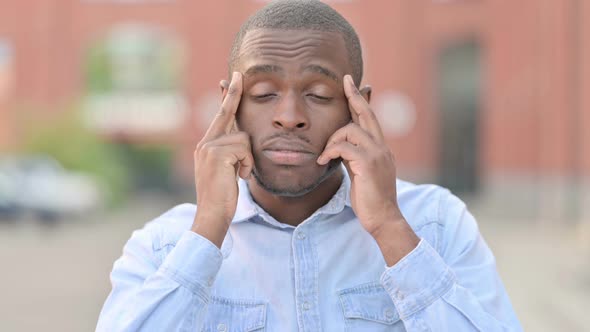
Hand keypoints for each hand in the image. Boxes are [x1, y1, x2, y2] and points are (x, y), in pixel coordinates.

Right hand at [192, 72, 252, 247]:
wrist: (212, 215)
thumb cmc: (223, 197)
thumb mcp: (227, 170)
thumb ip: (232, 153)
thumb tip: (243, 139)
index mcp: (207, 146)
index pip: (220, 117)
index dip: (226, 98)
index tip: (228, 80)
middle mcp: (205, 143)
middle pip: (224, 112)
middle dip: (233, 93)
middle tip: (238, 74)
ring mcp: (208, 147)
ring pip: (243, 137)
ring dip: (248, 158)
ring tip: (239, 174)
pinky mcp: (216, 154)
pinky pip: (244, 148)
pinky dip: (246, 164)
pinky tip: (239, 177)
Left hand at [317, 75, 404, 236]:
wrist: (383, 219)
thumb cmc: (370, 199)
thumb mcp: (361, 172)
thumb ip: (355, 156)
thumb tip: (341, 146)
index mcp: (380, 149)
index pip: (370, 119)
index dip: (361, 101)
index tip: (353, 85)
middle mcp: (382, 147)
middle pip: (367, 114)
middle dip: (354, 96)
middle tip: (345, 81)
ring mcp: (377, 154)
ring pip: (351, 130)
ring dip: (332, 139)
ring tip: (324, 155)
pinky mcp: (369, 164)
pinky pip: (345, 147)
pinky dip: (331, 151)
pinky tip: (323, 162)